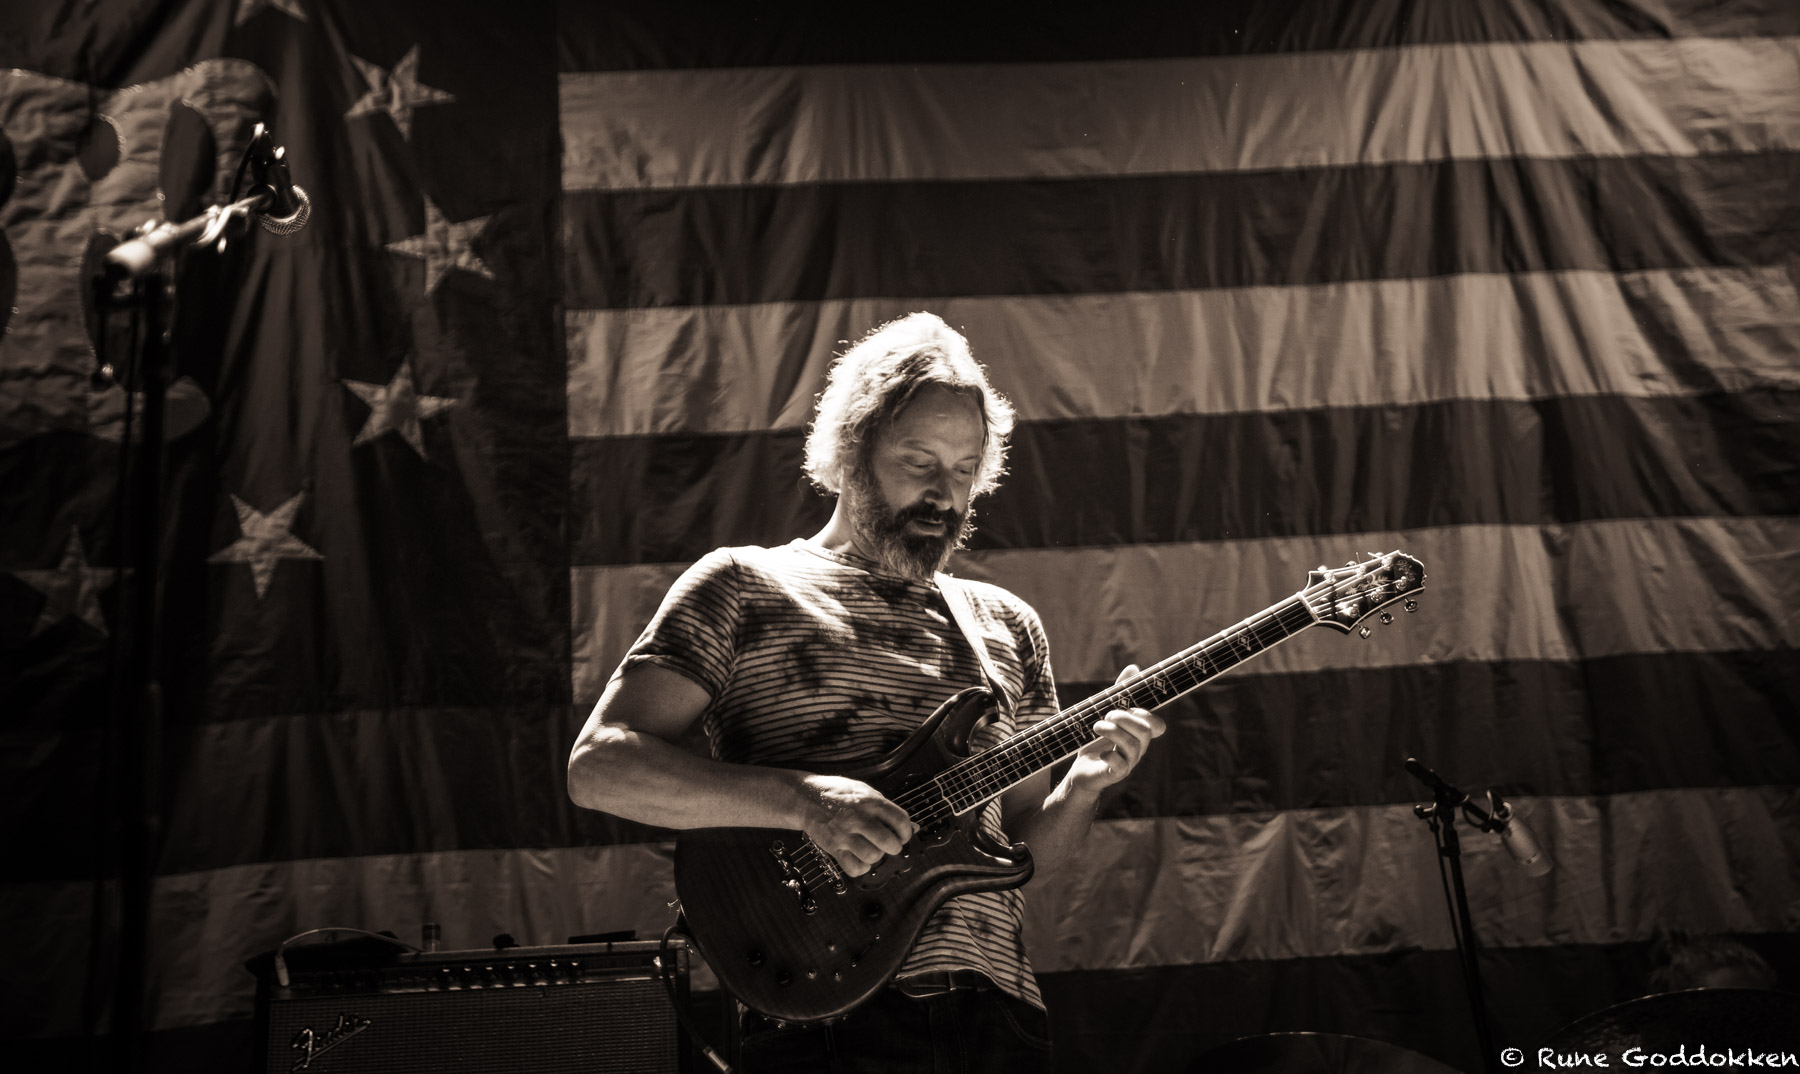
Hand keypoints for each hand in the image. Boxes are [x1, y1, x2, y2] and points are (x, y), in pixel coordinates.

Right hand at [795, 774, 915, 876]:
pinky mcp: (832, 847)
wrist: (806, 797)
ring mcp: (844, 833)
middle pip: (888, 842)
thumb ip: (888, 809)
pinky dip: (861, 868)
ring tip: (872, 849)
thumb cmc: (838, 794)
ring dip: (876, 856)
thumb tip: (915, 827)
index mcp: (870, 801)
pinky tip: (860, 858)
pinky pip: (854, 868)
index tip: (903, 835)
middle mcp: (858, 817)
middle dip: (894, 847)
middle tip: (890, 845)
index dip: (906, 832)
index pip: (900, 820)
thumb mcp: (865, 793)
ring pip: (873, 856)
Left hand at [1069, 664, 1166, 792]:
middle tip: (1108, 715)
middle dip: (1125, 718)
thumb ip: (1120, 693)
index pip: (1157, 725)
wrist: (1081, 769)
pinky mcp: (1115, 774)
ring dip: (1112, 731)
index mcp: (1138, 734)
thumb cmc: (1096, 740)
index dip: (1147, 715)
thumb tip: (1134, 668)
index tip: (1130, 708)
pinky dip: (1110, 755)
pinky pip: (1120, 766)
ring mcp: (1128, 762)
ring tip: (1096, 726)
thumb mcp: (1105, 713)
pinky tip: (1101, 752)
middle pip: (1145, 731)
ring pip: (1132, 745)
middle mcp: (1138, 748)